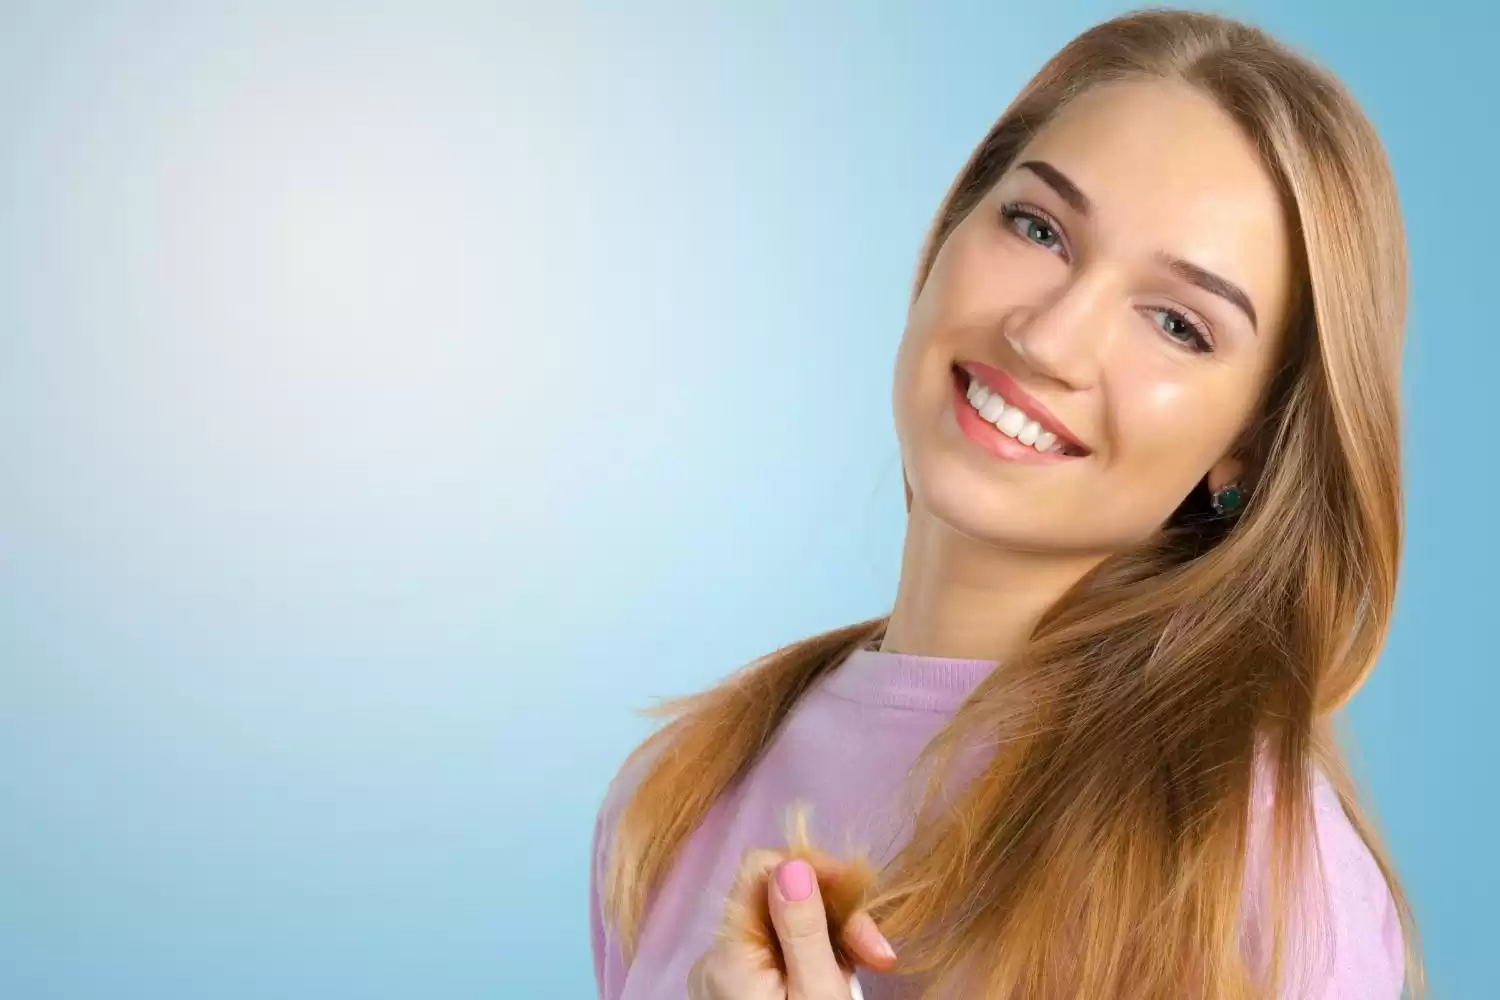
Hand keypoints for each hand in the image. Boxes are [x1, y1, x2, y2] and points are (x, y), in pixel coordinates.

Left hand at [687, 850, 896, 999]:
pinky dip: (813, 961)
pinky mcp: (737, 994)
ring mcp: (724, 979)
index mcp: (728, 954)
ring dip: (831, 941)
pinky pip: (778, 955)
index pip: (760, 869)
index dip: (812, 869)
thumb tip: (792, 863)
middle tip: (879, 956)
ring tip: (863, 976)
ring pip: (783, 927)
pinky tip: (838, 985)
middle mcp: (715, 959)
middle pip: (777, 899)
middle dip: (834, 915)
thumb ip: (804, 929)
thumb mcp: (818, 995)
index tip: (859, 896)